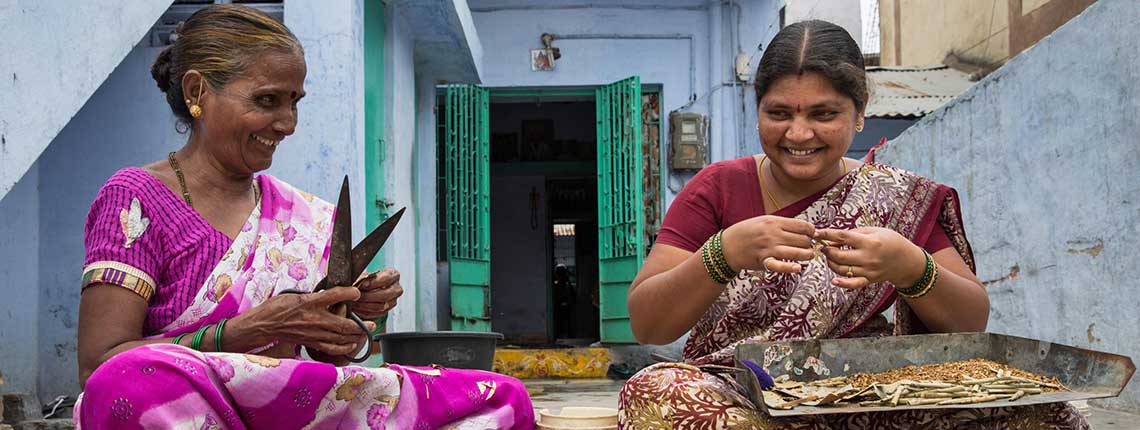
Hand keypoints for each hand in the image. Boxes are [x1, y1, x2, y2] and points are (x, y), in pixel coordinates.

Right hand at [229, 286, 373, 355]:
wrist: (263, 325)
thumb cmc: (277, 308)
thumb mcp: (295, 295)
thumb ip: (314, 296)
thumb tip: (331, 295)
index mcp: (309, 302)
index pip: (334, 295)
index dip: (348, 293)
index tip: (357, 292)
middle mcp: (314, 318)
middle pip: (343, 323)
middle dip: (360, 324)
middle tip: (371, 322)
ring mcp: (313, 333)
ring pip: (340, 337)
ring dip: (356, 336)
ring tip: (366, 332)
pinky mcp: (311, 343)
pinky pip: (331, 348)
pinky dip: (343, 348)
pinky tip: (351, 345)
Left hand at [350, 268, 403, 319]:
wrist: (369, 288)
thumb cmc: (369, 279)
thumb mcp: (367, 275)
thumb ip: (364, 278)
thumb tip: (359, 283)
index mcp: (394, 276)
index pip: (387, 278)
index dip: (374, 282)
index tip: (362, 284)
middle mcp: (396, 289)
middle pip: (385, 295)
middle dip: (368, 296)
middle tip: (357, 296)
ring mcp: (393, 301)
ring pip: (380, 306)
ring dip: (365, 305)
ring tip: (354, 302)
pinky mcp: (386, 311)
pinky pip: (376, 314)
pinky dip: (365, 312)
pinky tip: (357, 308)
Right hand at [722, 215, 815, 273]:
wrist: (728, 245)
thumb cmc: (747, 232)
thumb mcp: (764, 221)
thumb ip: (782, 224)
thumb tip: (803, 228)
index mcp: (774, 222)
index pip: (803, 226)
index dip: (812, 231)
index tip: (812, 234)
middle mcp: (773, 234)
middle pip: (803, 240)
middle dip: (810, 243)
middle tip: (809, 246)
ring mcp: (769, 248)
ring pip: (797, 253)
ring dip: (807, 255)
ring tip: (808, 255)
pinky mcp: (764, 261)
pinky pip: (780, 266)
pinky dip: (790, 268)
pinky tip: (798, 268)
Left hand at [815, 227, 926, 288]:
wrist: (907, 260)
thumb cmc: (891, 241)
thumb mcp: (875, 230)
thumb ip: (854, 233)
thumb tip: (834, 238)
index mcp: (869, 242)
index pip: (842, 237)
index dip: (826, 234)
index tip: (815, 233)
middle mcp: (868, 257)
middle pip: (839, 255)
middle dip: (826, 250)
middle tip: (823, 246)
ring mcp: (868, 271)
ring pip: (841, 269)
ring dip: (831, 262)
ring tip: (830, 256)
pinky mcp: (869, 280)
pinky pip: (853, 284)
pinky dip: (842, 283)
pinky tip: (834, 280)